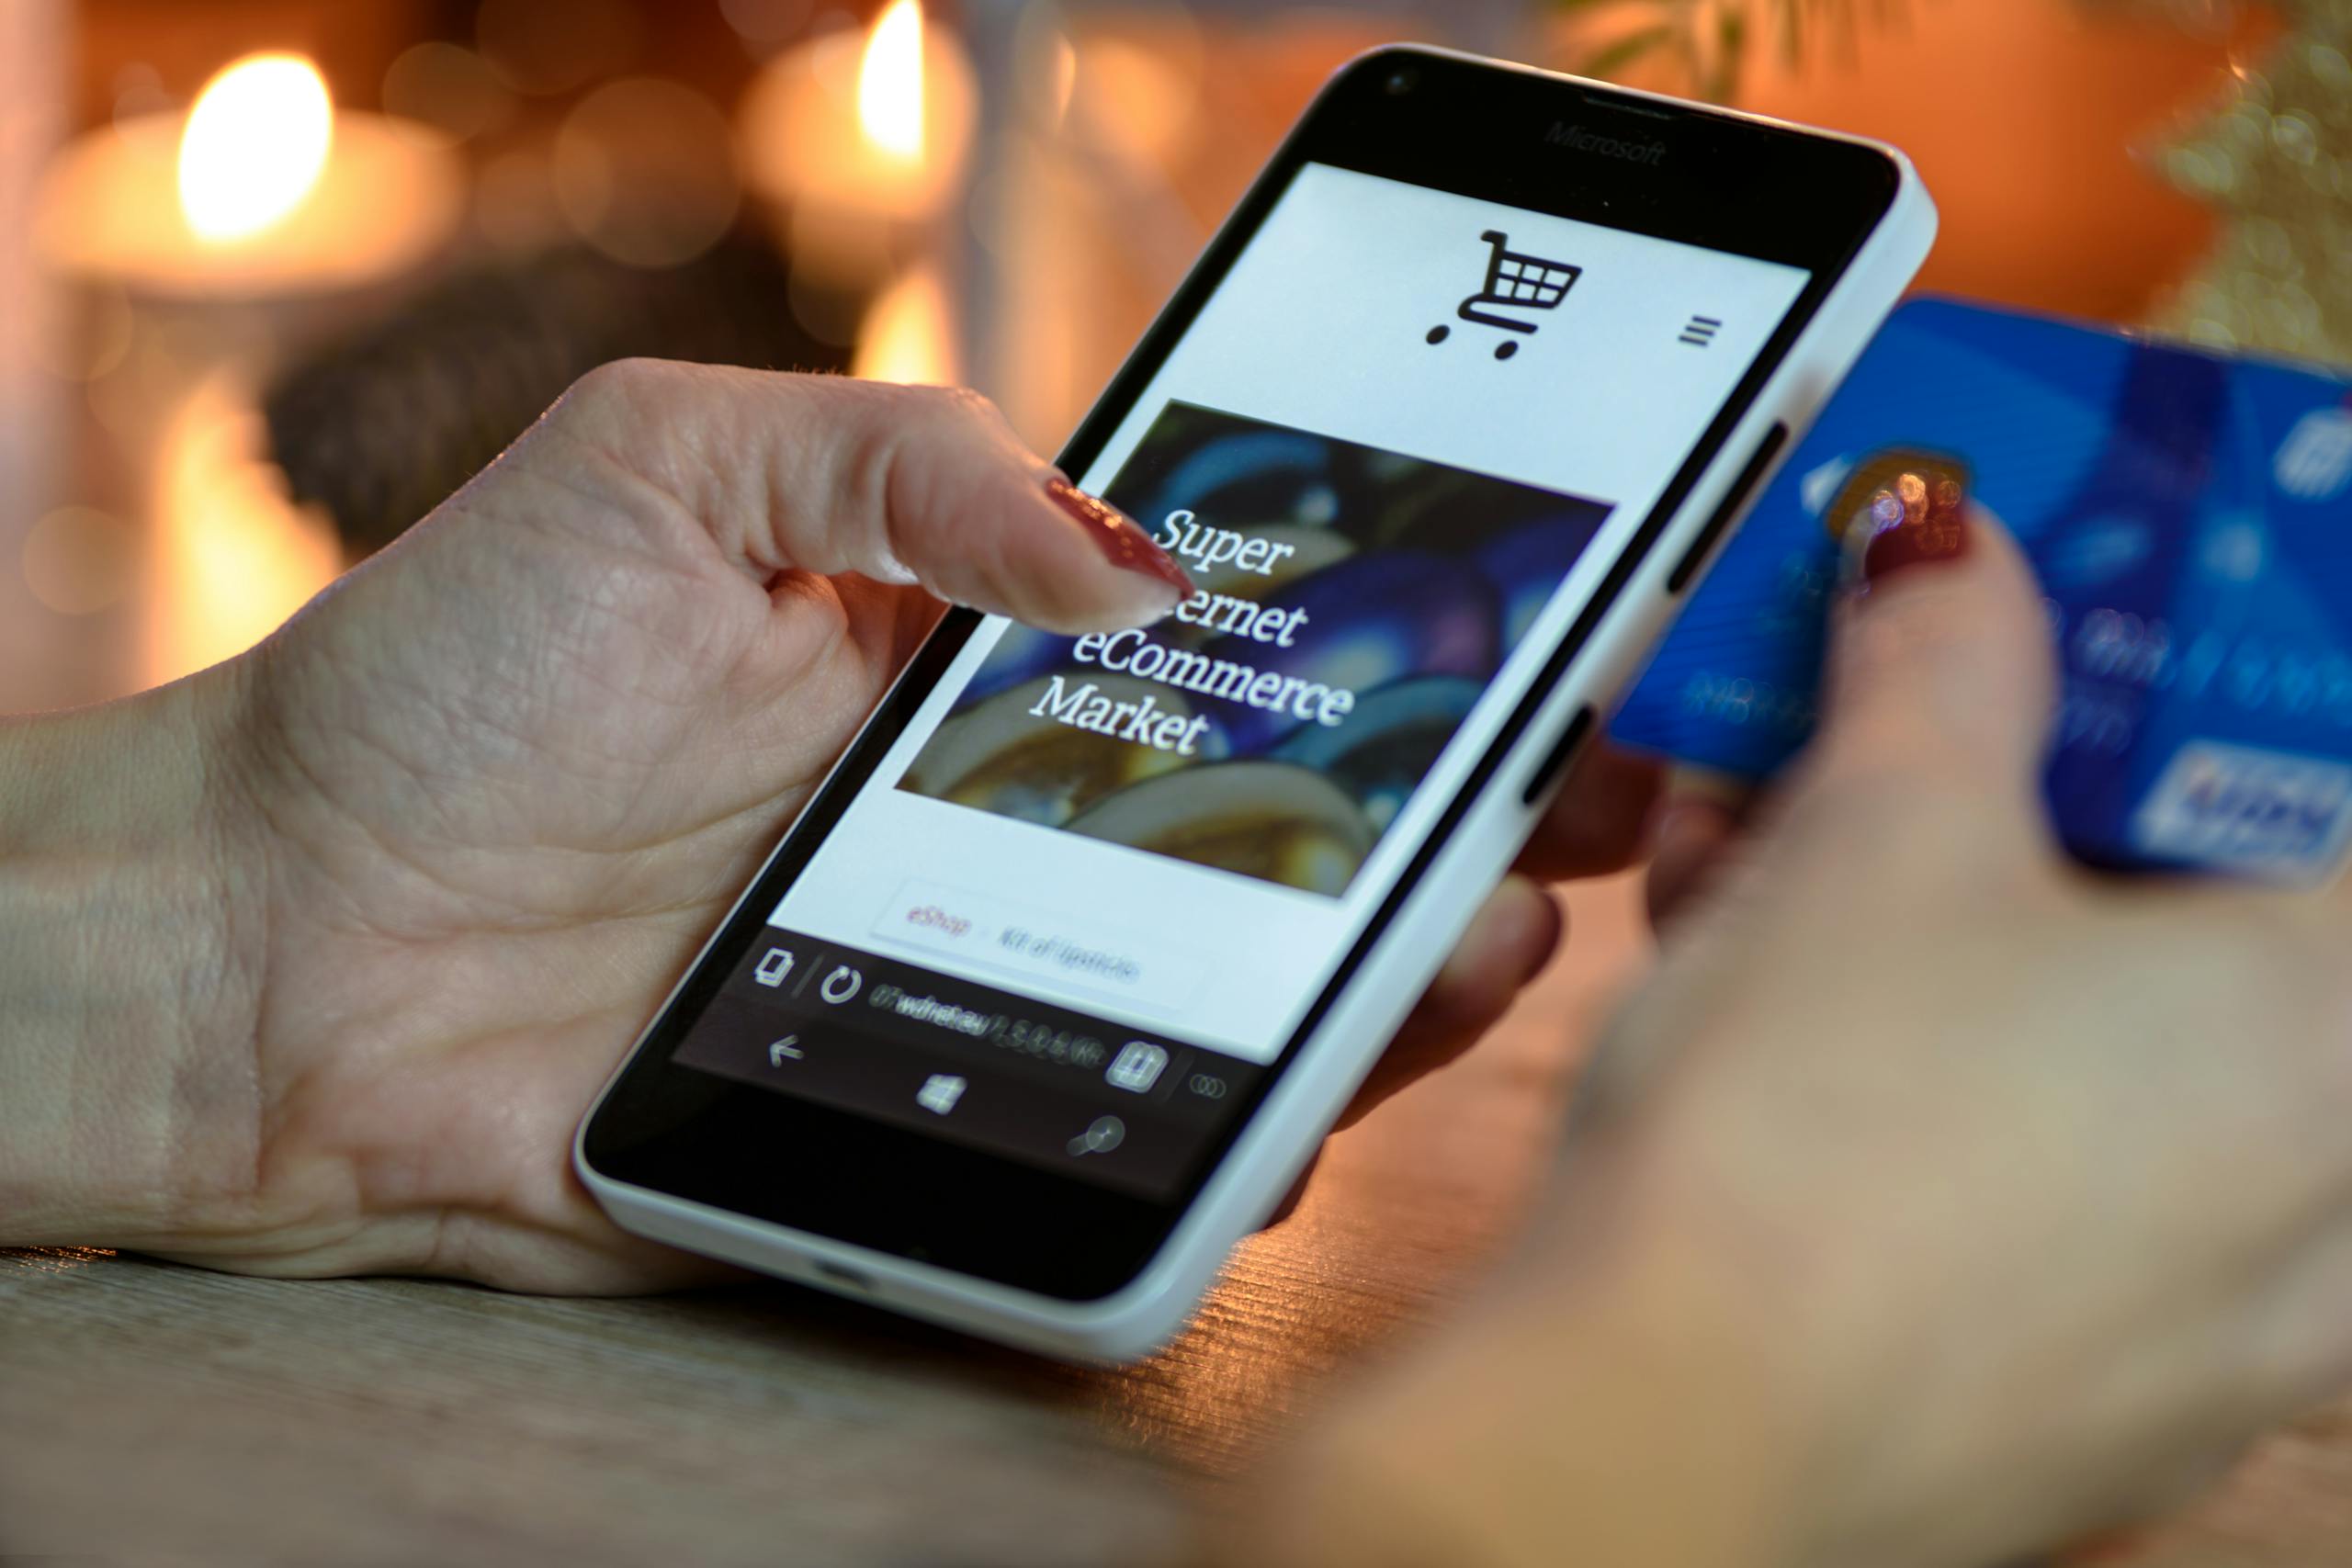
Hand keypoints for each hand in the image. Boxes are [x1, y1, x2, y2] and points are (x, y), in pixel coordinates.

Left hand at [0, 361, 1657, 1291]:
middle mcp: (1008, 828)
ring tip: (1478, 941)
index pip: (1233, 653)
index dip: (1398, 646)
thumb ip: (909, 464)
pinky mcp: (930, 1123)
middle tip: (1579, 807)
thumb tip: (1143, 557)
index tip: (1538, 639)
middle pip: (1282, 841)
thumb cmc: (450, 680)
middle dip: (1454, 825)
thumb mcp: (673, 468)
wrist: (268, 944)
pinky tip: (1287, 1107)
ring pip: (1239, 1005)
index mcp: (975, 664)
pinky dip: (1221, 1143)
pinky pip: (1113, 1149)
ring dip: (1387, 984)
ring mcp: (984, 986)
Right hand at [1260, 497, 2351, 1567]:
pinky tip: (1778, 1033)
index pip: (2325, 778)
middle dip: (2041, 801)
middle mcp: (2333, 1184)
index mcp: (2339, 1017)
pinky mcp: (2099, 1396)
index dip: (2209, 670)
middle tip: (1912, 736)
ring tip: (1770, 874)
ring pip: (2120, 1058)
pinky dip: (1945, 1083)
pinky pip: (2056, 1184)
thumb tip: (1947, 544)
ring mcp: (2225, 1316)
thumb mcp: (1874, 837)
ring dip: (1963, 939)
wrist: (1653, 1445)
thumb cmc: (1807, 1143)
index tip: (2100, 628)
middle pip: (2215, 916)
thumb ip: (1944, 660)